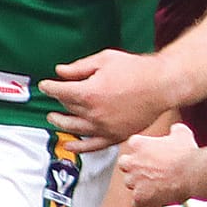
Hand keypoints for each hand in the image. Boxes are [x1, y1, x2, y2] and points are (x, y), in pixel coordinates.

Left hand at [41, 49, 167, 150]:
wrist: (161, 85)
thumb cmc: (136, 70)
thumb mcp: (104, 60)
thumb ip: (79, 67)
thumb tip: (60, 71)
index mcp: (89, 93)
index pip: (60, 91)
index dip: (49, 87)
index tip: (45, 85)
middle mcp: (94, 113)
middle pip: (66, 109)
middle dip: (56, 103)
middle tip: (52, 99)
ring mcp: (104, 127)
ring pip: (75, 129)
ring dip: (61, 124)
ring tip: (54, 119)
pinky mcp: (115, 136)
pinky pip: (93, 146)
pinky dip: (79, 147)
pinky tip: (69, 145)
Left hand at [120, 123, 198, 206]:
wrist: (192, 173)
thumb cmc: (187, 153)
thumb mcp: (182, 133)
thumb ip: (174, 130)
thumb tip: (175, 130)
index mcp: (138, 144)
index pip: (133, 144)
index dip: (143, 149)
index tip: (153, 153)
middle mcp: (132, 162)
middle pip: (124, 163)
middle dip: (133, 167)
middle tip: (149, 170)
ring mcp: (134, 181)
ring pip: (130, 183)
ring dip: (140, 185)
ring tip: (156, 186)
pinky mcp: (139, 198)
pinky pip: (137, 202)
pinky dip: (146, 203)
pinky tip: (157, 200)